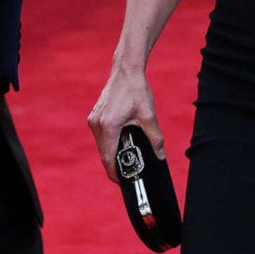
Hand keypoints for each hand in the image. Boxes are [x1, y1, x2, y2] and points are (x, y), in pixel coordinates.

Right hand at [88, 65, 165, 183]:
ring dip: (112, 153)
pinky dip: (109, 143)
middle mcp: (97, 124)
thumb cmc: (136, 90)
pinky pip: (100, 136)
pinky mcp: (94, 116)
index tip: (122, 182)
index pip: (108, 158)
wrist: (126, 71)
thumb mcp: (148, 116)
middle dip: (115, 165)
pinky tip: (121, 143)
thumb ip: (155, 139)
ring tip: (127, 158)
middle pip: (104, 154)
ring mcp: (93, 119)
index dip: (114, 173)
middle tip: (129, 172)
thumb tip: (161, 156)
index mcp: (109, 126)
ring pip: (101, 145)